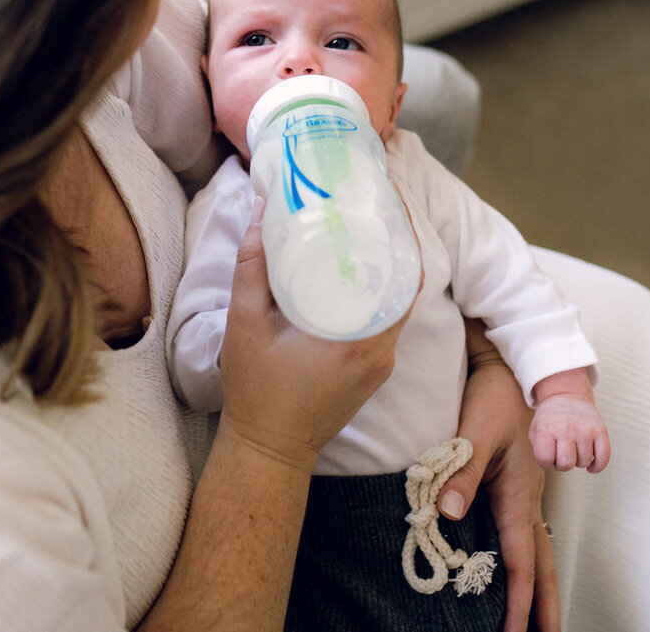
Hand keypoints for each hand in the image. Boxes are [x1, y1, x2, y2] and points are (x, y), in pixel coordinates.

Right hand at [216, 200, 413, 472]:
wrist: (268, 449)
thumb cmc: (257, 392)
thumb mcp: (245, 323)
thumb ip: (252, 266)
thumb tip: (259, 213)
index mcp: (360, 338)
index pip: (404, 275)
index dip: (401, 234)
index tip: (388, 199)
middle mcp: (381, 350)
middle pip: (404, 282)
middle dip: (391, 241)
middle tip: (370, 203)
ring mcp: (380, 362)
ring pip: (395, 300)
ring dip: (383, 266)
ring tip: (359, 228)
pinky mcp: (372, 369)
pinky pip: (384, 319)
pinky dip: (374, 291)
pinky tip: (349, 270)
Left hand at [438, 339, 559, 631]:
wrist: (514, 365)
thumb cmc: (495, 396)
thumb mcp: (473, 433)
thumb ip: (461, 474)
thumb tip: (448, 513)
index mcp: (519, 496)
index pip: (519, 560)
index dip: (515, 599)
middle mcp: (527, 500)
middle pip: (540, 565)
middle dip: (543, 606)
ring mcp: (525, 494)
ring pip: (537, 550)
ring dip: (538, 587)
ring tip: (540, 621)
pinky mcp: (516, 484)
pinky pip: (526, 534)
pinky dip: (527, 560)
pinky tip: (517, 570)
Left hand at [529, 394, 609, 473]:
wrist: (567, 396)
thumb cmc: (549, 419)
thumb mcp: (535, 430)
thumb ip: (538, 449)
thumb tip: (549, 464)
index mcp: (546, 429)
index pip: (545, 459)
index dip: (545, 462)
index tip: (548, 455)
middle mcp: (566, 429)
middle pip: (566, 464)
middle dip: (562, 465)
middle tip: (561, 455)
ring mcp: (585, 430)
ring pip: (584, 462)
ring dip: (578, 462)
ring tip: (574, 450)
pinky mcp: (601, 430)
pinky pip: (603, 457)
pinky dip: (598, 466)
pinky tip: (591, 466)